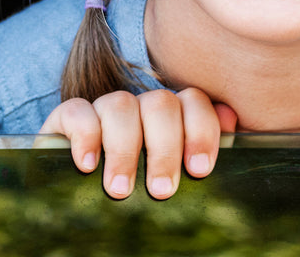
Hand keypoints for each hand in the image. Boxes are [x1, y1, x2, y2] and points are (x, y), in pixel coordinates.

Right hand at [38, 88, 237, 199]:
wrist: (76, 197)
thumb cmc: (138, 188)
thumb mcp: (173, 173)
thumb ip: (202, 148)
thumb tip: (231, 118)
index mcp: (171, 116)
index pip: (193, 102)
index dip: (201, 131)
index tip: (199, 170)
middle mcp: (139, 106)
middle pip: (160, 103)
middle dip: (164, 149)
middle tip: (162, 191)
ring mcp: (103, 108)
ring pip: (121, 105)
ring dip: (125, 150)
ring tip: (121, 190)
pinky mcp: (67, 116)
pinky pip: (77, 110)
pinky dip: (85, 136)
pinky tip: (87, 166)